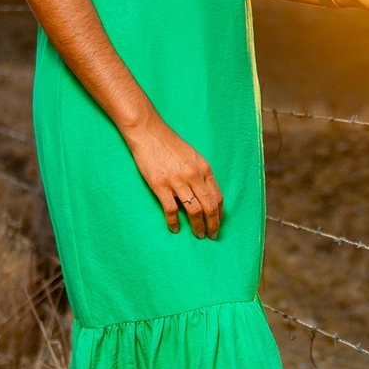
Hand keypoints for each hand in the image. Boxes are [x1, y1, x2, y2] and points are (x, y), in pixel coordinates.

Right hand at [124, 108, 222, 237]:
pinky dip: (174, 222)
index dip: (219, 214)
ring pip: (194, 210)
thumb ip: (200, 174)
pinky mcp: (160, 185)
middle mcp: (194, 175)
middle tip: (211, 235)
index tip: (217, 223)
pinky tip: (175, 228)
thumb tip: (204, 194)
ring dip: (198, 226)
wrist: (149, 133)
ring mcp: (177, 181)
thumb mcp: (193, 156)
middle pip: (209, 206)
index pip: (217, 197)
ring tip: (198, 235)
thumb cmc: (170, 144)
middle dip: (212, 224)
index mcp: (204, 168)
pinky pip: (171, 210)